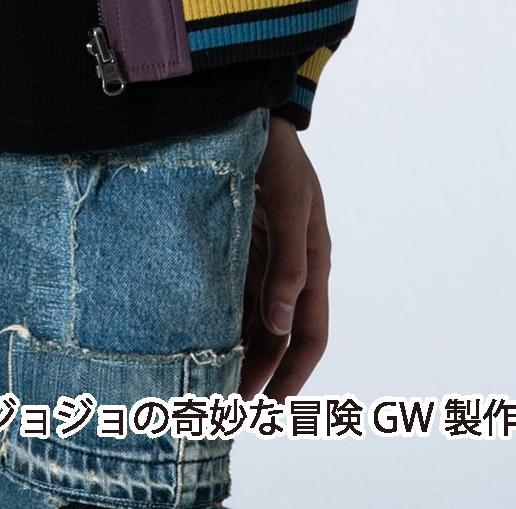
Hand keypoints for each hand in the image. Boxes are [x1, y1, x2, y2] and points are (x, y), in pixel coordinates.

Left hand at [238, 116, 329, 398]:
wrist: (247, 111)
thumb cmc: (275, 153)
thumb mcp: (289, 204)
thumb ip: (288, 263)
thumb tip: (281, 324)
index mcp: (313, 260)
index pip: (310, 330)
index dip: (295, 371)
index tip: (274, 405)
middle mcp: (289, 266)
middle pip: (278, 333)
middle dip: (261, 371)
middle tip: (229, 405)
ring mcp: (262, 256)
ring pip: (254, 318)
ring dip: (240, 350)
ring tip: (212, 383)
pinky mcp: (235, 244)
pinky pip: (232, 294)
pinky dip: (224, 320)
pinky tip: (202, 340)